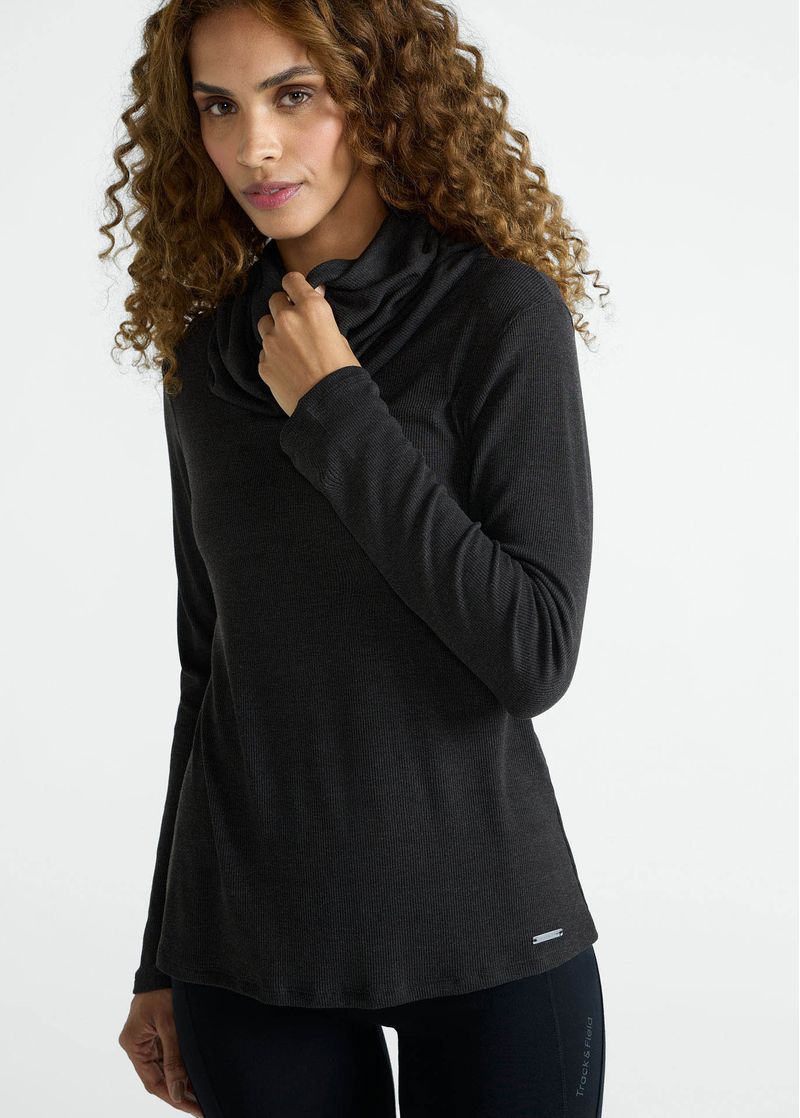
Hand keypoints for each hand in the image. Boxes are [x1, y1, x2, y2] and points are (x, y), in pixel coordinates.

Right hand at [119, 988, 202, 1115]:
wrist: (165, 965)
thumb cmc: (164, 990)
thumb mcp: (171, 1025)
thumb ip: (174, 1059)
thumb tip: (176, 1091)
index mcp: (133, 1044)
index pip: (152, 1082)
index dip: (172, 1097)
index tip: (192, 1108)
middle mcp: (137, 1045)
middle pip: (158, 1078)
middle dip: (178, 1093)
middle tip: (200, 1107)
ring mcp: (146, 1039)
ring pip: (164, 1069)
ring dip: (180, 1081)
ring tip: (201, 1096)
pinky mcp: (156, 1032)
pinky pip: (167, 1056)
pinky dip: (180, 1067)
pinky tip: (194, 1076)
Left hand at [256, 274, 360, 415]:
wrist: (330, 407)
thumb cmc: (342, 373)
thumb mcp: (340, 337)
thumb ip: (321, 316)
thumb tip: (315, 295)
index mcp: (312, 309)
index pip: (291, 280)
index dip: (294, 286)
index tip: (296, 292)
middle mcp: (288, 320)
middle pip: (275, 300)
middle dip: (283, 308)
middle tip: (296, 324)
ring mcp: (272, 342)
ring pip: (264, 324)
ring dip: (274, 329)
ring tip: (290, 346)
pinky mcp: (264, 363)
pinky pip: (264, 351)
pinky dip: (273, 355)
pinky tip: (288, 367)